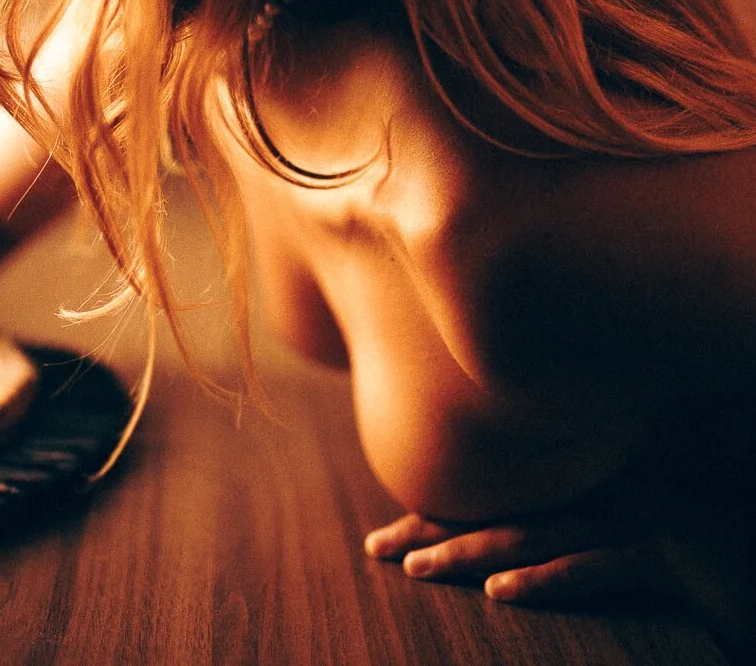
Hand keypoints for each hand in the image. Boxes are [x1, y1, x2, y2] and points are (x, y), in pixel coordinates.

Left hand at [364, 464, 754, 659]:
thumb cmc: (711, 567)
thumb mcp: (636, 552)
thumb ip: (582, 542)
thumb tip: (511, 564)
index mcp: (596, 490)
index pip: (505, 500)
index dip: (443, 514)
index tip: (387, 535)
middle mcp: (611, 492)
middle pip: (508, 509)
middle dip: (438, 528)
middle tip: (377, 549)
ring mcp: (642, 515)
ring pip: (542, 531)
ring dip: (474, 552)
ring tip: (417, 571)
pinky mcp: (674, 550)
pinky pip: (600, 565)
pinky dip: (549, 580)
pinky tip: (501, 598)